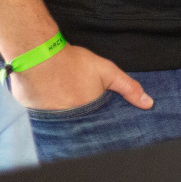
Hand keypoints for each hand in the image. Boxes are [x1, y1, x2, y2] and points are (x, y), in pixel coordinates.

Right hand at [10, 44, 152, 111]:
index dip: (102, 122)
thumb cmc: (72, 62)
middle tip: (83, 102)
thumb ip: (128, 88)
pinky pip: (43, 116)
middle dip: (85, 119)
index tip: (104, 116)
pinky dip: (48, 109)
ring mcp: (47, 119)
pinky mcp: (31, 113)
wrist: (36, 54)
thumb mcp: (107, 72)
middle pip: (80, 125)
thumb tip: (149, 104)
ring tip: (66, 99)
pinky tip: (50, 99)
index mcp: (87, 114)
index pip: (98, 127)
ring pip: (61, 122)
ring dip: (65, 114)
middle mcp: (67, 122)